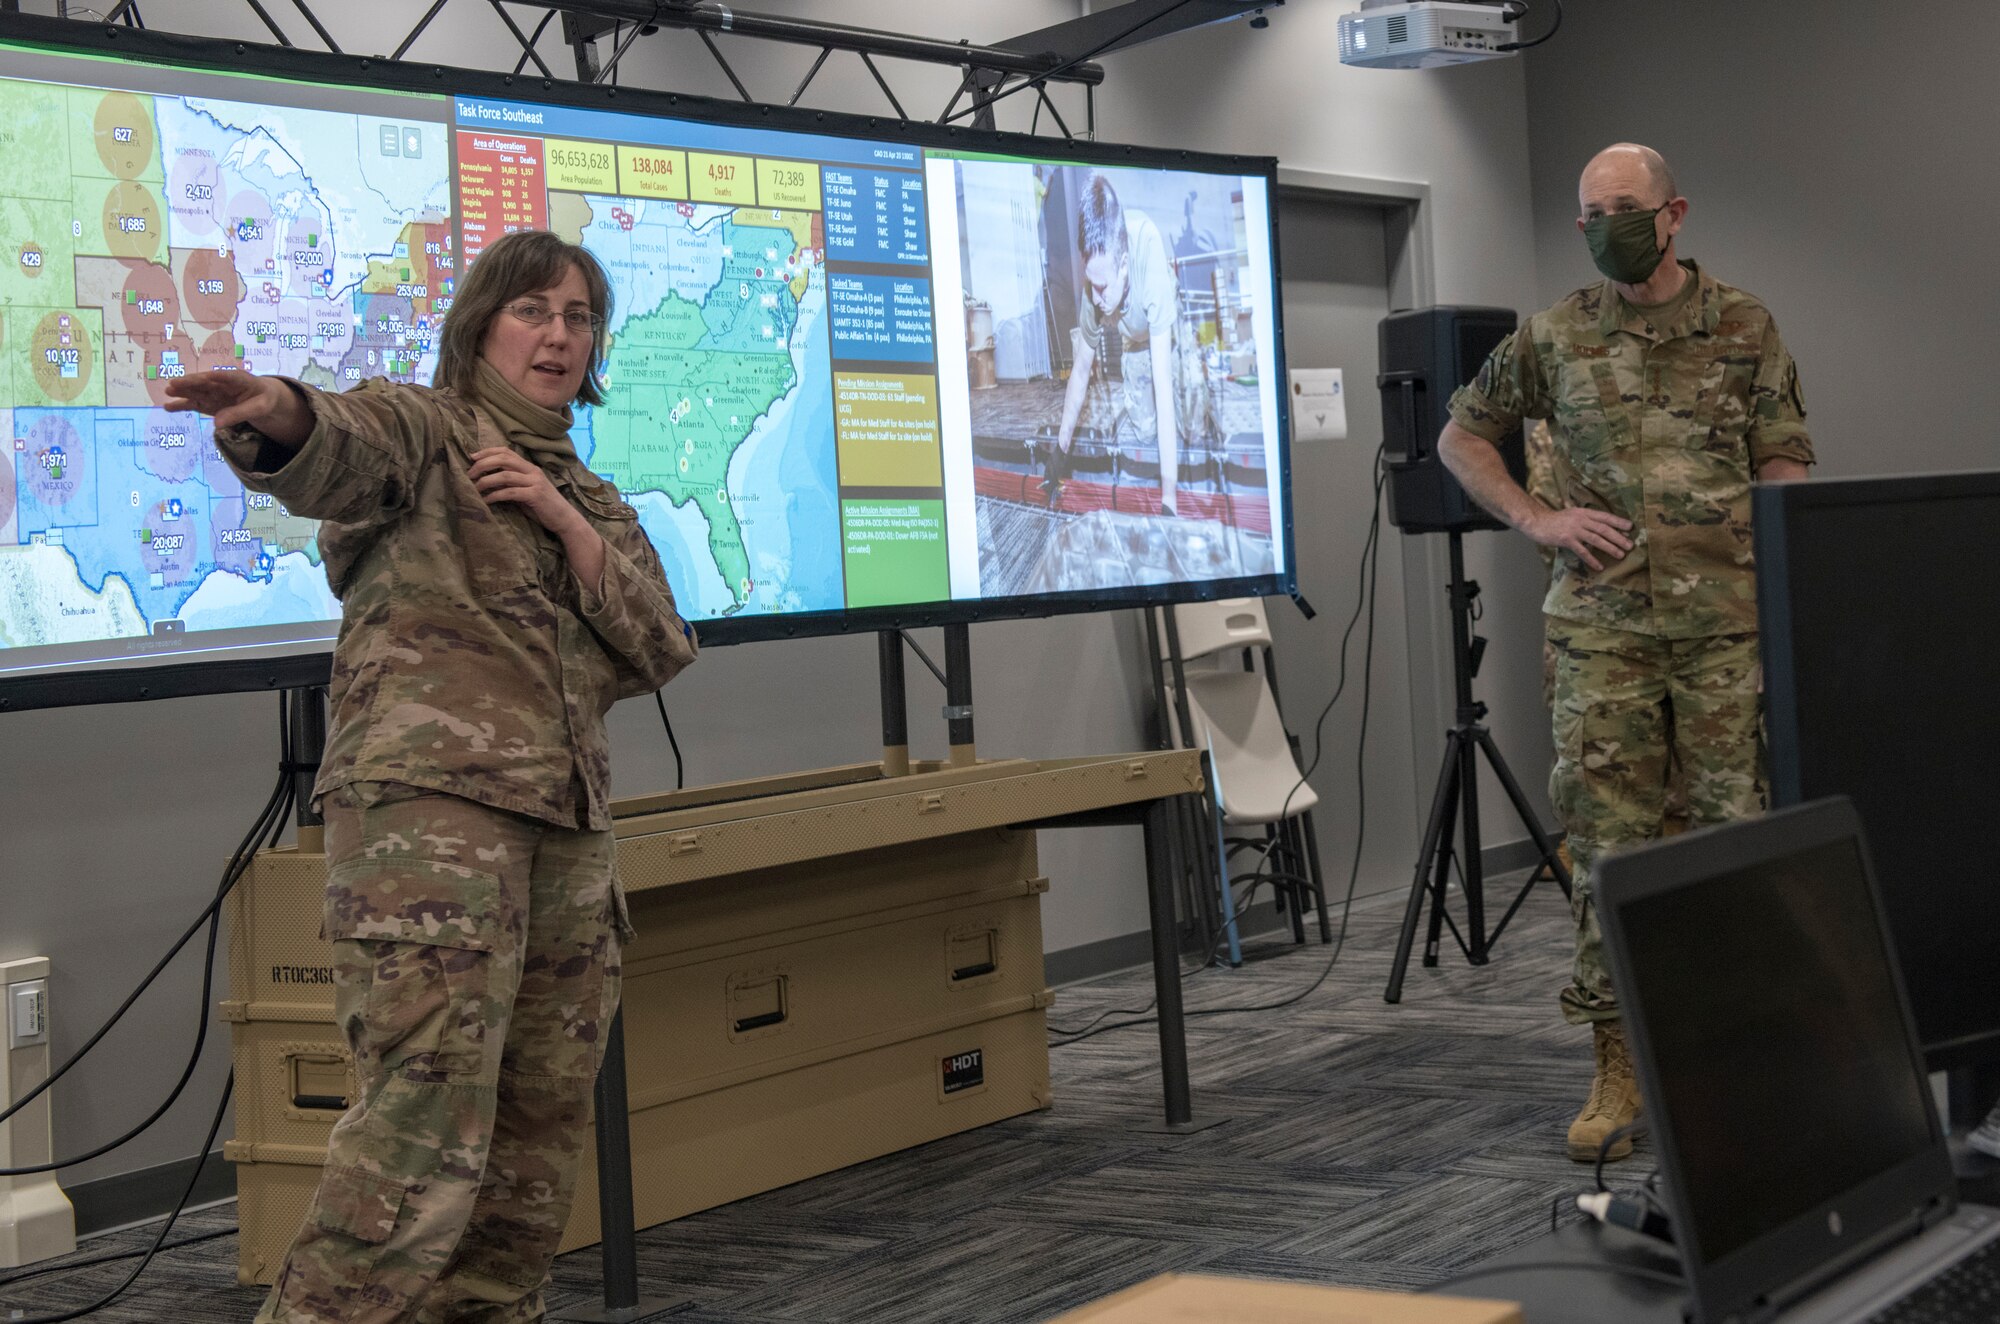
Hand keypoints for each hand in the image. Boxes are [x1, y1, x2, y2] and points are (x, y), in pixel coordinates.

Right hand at [163, 369, 301, 433]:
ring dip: (183, 392)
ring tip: (168, 391)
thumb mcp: (260, 407)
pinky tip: (168, 407)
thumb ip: (240, 413)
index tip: (207, 377)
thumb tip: (217, 424)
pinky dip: (182, 406)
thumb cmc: (264, 399)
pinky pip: (194, 404)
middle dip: (191, 383)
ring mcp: (213, 393)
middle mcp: (221, 384)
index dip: (218, 377)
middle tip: (175, 383)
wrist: (263, 399)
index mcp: (239, 379)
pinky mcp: (208, 403)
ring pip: (196, 391)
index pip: (228, 378)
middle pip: (205, 382)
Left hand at [468, 448, 581, 536]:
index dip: (487, 452)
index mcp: (529, 467)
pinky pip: (510, 492)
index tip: (472, 457)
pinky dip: (494, 496)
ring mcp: (535, 482)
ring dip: (486, 481)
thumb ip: (511, 484)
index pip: (506, 451)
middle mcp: (532, 471)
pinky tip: (485, 500)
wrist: (564, 519)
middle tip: (469, 474)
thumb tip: (487, 481)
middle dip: (483, 464)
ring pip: (505, 475)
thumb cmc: (543, 507)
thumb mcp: (525, 491)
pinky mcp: (535, 495)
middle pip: (503, 459)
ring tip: (474, 488)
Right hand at [1525, 504, 1633, 571]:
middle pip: (1603, 529)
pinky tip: (1599, 566)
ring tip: (1620, 555)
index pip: (1605, 517)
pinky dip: (1591, 559)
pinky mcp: (1566, 540)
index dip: (1618, 522)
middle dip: (1618, 537)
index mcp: (1584, 512)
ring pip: (1596, 539)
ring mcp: (1574, 529)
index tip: (1630, 528)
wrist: (1537, 522)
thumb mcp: (1572, 513)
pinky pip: (1582, 551)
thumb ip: (1585, 517)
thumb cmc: (1555, 520)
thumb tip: (1600, 525)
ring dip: (1609, 548)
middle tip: (1630, 545)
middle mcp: (1581, 519)